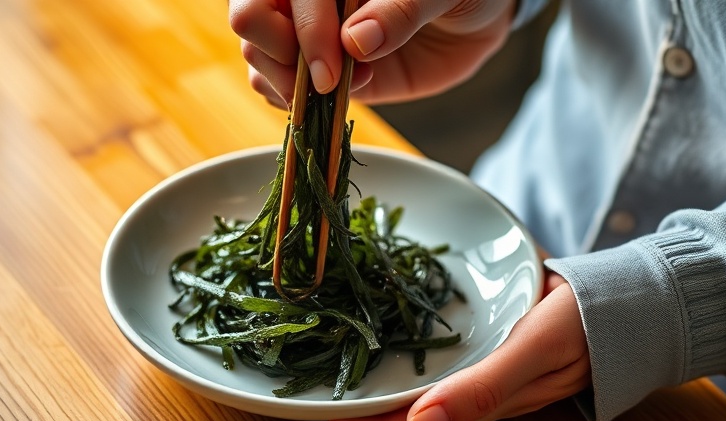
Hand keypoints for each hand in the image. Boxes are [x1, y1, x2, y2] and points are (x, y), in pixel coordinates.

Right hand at [229, 0, 516, 106]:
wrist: (475, 16)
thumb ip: (401, 10)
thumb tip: (357, 42)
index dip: (305, 33)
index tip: (334, 72)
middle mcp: (307, 1)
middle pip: (251, 21)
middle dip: (282, 59)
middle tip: (328, 82)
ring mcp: (308, 34)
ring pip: (257, 58)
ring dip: (290, 86)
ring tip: (341, 89)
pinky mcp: (318, 71)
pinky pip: (280, 90)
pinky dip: (299, 104)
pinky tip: (337, 98)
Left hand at [327, 268, 590, 420]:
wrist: (635, 299)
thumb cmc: (585, 323)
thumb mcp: (534, 351)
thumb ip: (483, 388)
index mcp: (490, 398)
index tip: (328, 419)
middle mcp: (488, 390)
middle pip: (419, 411)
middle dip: (373, 411)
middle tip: (326, 397)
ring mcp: (496, 368)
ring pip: (433, 388)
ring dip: (392, 388)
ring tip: (352, 377)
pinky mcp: (503, 344)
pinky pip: (454, 361)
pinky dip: (421, 360)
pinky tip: (401, 347)